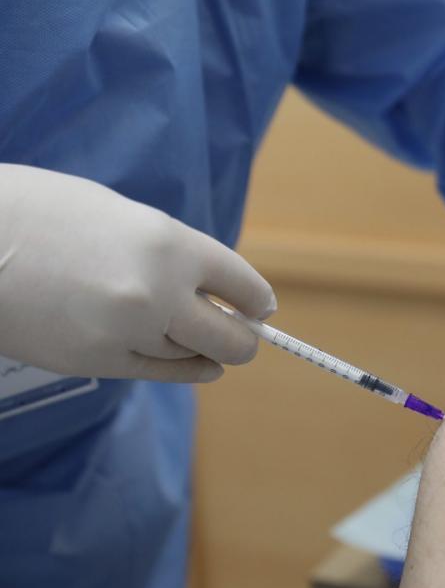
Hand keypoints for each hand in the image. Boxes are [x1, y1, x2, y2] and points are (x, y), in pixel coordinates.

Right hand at [0, 164, 274, 381]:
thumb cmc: (41, 213)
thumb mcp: (121, 215)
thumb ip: (170, 251)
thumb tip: (211, 284)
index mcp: (170, 244)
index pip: (243, 286)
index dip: (256, 301)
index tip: (260, 308)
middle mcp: (159, 294)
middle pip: (234, 338)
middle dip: (244, 337)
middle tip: (241, 332)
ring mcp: (129, 335)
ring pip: (197, 359)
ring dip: (208, 352)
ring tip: (210, 346)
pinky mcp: (99, 363)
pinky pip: (161, 374)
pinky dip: (185, 369)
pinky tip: (195, 364)